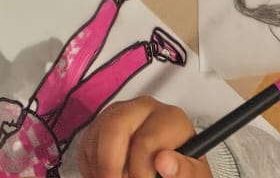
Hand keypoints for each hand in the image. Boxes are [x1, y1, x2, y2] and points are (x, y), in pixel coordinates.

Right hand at [76, 97, 209, 177]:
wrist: (173, 173)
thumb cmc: (183, 174)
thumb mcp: (193, 176)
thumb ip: (184, 170)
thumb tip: (165, 161)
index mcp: (170, 118)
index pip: (145, 141)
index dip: (140, 171)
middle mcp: (143, 108)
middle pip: (114, 127)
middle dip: (111, 165)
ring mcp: (120, 113)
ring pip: (96, 135)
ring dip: (101, 168)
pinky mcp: (102, 124)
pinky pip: (86, 143)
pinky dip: (92, 167)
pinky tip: (108, 176)